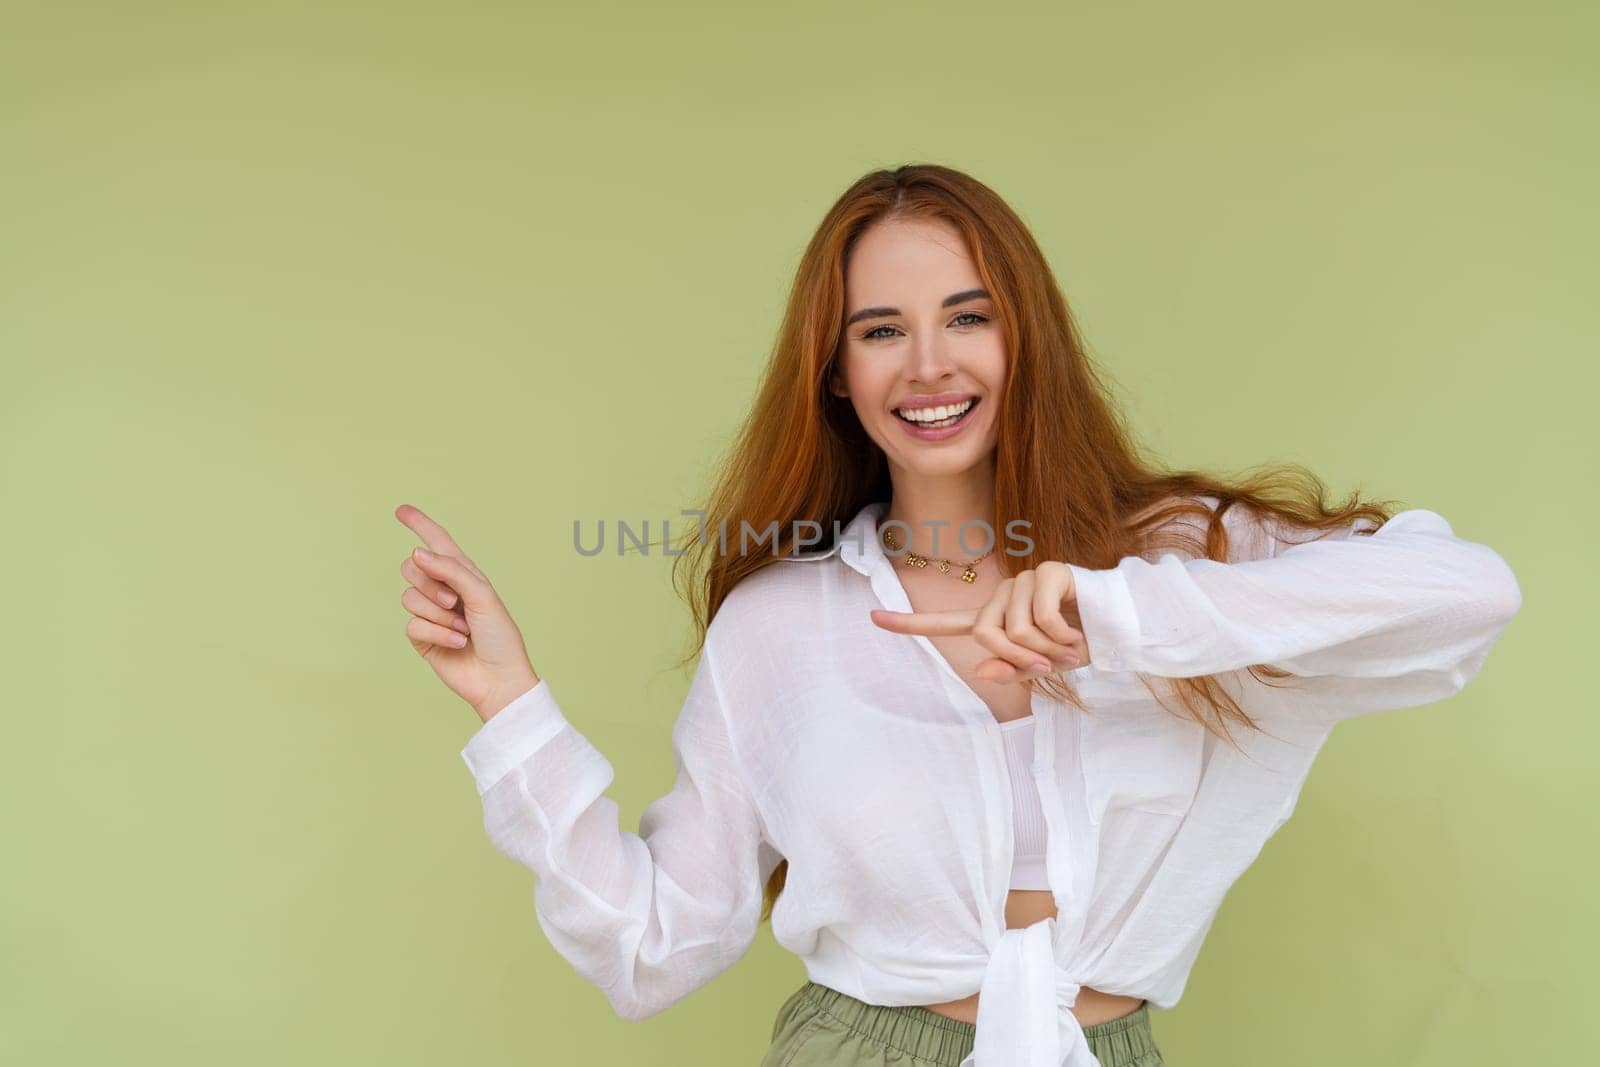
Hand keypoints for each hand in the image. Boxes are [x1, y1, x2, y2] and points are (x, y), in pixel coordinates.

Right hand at [394, 504, 539, 721]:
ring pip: (409, 596)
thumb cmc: (500, 635)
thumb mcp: (482, 595)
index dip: (420, 524)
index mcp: (463, 574)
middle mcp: (444, 590)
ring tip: (463, 627)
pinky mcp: (421, 637)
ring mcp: (430, 613)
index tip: (401, 510)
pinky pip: (413, 624)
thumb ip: (450, 570)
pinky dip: (437, 632)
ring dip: (438, 614)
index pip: (437, 543)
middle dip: (431, 584)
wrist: (499, 677)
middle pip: (411, 567)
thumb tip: (415, 553)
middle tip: (455, 602)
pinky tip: (457, 642)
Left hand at [869, 562, 1089, 683]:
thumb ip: (1011, 672)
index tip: (872, 619)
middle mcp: (1003, 595)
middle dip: (1020, 660)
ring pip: (1014, 631)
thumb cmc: (1078, 645)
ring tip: (1069, 646)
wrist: (1119, 626)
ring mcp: (1024, 580)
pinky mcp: (1048, 572)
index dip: (909, 624)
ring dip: (1047, 650)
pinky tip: (1078, 633)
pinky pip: (1041, 618)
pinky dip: (1062, 636)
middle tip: (1051, 664)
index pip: (946, 623)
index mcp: (995, 619)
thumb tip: (979, 673)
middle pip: (986, 636)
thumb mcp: (1042, 667)